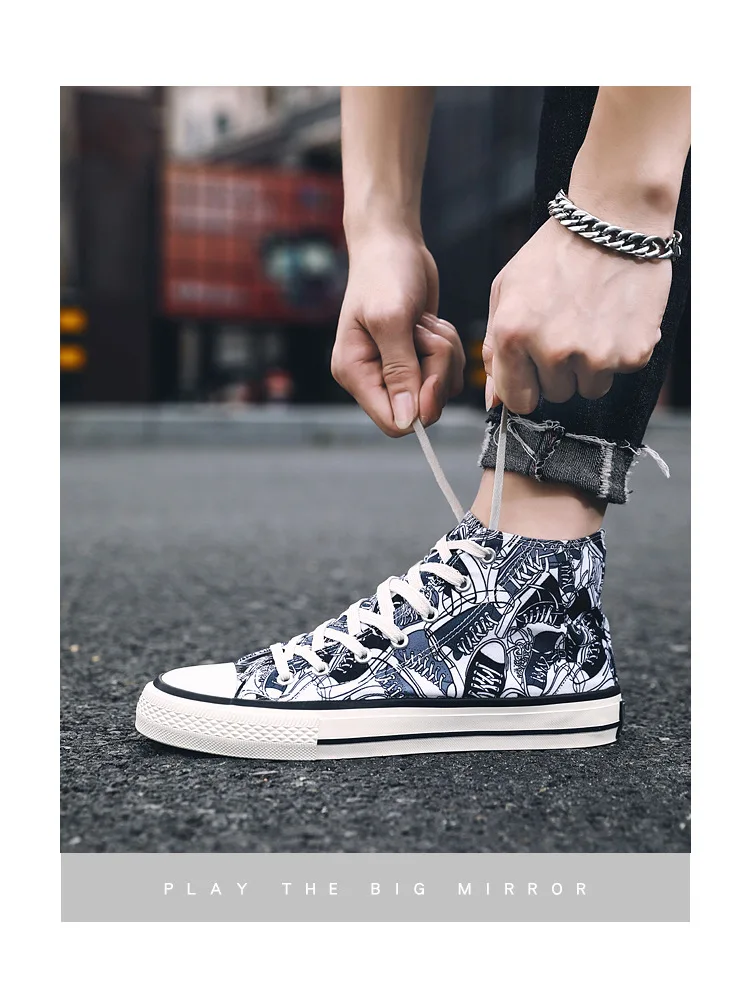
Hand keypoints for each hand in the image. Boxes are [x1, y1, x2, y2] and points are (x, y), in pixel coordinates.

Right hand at [331, 230, 464, 436]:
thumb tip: (407, 421)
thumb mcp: (391, 320)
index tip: (430, 375)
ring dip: (444, 354)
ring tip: (424, 323)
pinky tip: (430, 323)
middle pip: (423, 407)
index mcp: (355, 373)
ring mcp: (398, 368)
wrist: (393, 243)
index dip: (419, 408)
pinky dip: (449, 346)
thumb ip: (399, 372)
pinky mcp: (419, 358)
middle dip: (435, 370)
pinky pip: (448, 370)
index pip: (392, 422)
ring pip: (440, 388)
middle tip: (425, 334)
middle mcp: (375, 376)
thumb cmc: (384, 273)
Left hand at [483, 215, 671, 413]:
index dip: (526, 385)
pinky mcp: (633, 353)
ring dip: (590, 365)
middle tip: (569, 327)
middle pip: (555, 395)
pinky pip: (620, 372)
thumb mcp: (506, 290)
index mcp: (514, 334)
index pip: (516, 400)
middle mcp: (553, 350)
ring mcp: (596, 355)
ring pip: (590, 388)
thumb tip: (495, 400)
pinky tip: (615, 318)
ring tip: (592, 321)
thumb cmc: (556, 252)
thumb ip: (494, 348)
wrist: (614, 220)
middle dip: (559, 370)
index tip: (534, 370)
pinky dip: (619, 351)